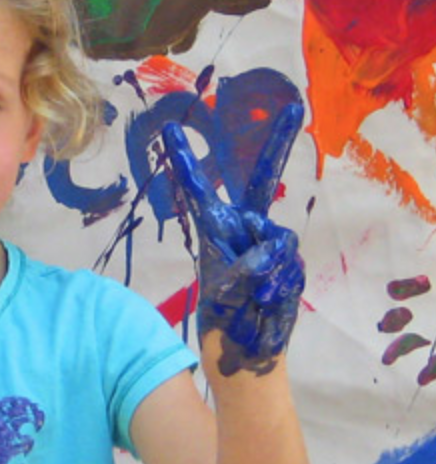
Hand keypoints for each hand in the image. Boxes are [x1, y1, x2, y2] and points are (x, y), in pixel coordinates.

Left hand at [162, 103, 304, 376]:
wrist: (247, 354)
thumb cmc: (225, 320)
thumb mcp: (224, 291)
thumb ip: (244, 265)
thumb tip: (269, 250)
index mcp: (216, 232)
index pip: (200, 190)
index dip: (184, 160)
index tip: (168, 129)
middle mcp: (245, 230)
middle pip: (262, 184)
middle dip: (278, 144)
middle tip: (294, 109)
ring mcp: (272, 245)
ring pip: (276, 237)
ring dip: (264, 267)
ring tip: (253, 295)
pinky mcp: (291, 263)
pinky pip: (288, 261)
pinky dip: (277, 282)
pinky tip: (269, 299)